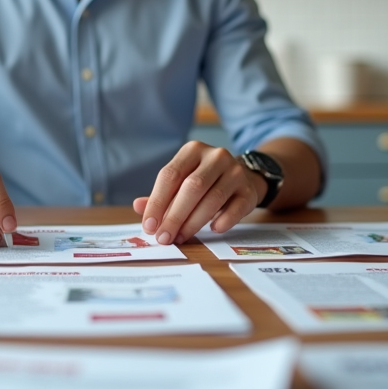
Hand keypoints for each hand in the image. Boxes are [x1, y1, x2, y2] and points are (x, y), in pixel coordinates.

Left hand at [133, 141, 262, 245]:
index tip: (149, 226)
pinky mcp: (249, 189)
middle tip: (164, 237)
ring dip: (194, 222)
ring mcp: (235, 171)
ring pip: (212, 198)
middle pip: (191, 187)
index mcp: (192, 150)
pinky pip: (236, 208)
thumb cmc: (204, 182)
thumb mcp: (181, 182)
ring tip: (181, 238)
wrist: (243, 178)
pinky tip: (213, 229)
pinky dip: (224, 220)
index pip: (170, 175)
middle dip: (174, 216)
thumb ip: (161, 195)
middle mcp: (215, 156)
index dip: (157, 201)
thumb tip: (138, 206)